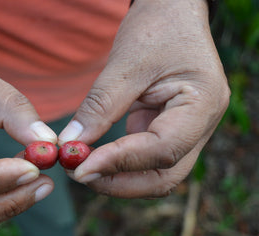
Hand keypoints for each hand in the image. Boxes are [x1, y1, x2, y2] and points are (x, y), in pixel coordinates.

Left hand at [59, 0, 229, 197]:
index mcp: (202, 104)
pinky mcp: (170, 128)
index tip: (80, 167)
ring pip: (157, 172)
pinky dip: (122, 162)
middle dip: (120, 181)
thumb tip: (71, 143)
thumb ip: (100, 106)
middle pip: (165, 174)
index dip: (119, 163)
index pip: (162, 149)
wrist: (172, 12)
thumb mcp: (125, 64)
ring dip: (119, 177)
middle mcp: (201, 124)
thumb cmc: (157, 28)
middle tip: (79, 174)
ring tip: (84, 166)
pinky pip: (148, 157)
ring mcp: (188, 129)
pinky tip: (97, 155)